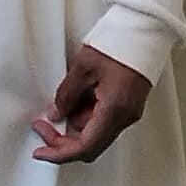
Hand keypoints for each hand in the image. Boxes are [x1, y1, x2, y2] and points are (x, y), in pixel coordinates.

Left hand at [29, 45, 151, 164]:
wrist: (145, 31)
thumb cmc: (118, 44)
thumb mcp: (82, 68)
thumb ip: (66, 96)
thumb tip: (55, 115)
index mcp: (114, 111)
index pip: (84, 147)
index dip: (59, 153)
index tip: (40, 151)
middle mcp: (124, 118)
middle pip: (90, 146)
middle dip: (63, 141)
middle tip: (42, 126)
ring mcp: (129, 113)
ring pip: (96, 135)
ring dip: (74, 126)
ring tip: (61, 102)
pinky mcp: (128, 106)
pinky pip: (103, 122)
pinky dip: (86, 117)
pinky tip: (76, 98)